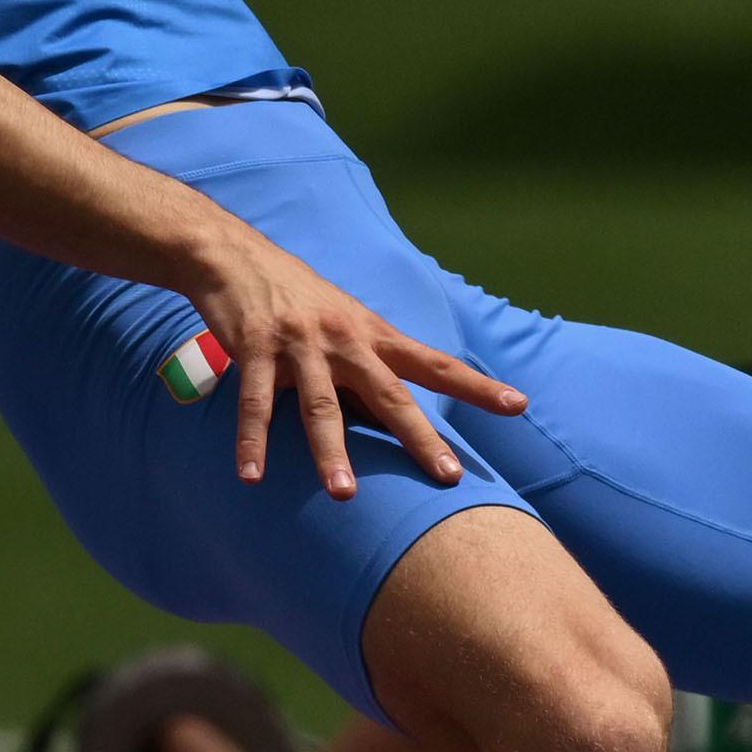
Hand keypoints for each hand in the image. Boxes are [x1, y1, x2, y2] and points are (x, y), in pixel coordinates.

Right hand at [176, 211, 524, 499]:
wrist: (234, 256)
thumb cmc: (296, 296)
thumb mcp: (345, 321)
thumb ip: (370, 365)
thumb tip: (397, 416)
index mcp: (372, 335)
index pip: (435, 363)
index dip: (476, 386)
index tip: (517, 405)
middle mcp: (345, 339)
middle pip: (390, 395)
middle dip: (420, 437)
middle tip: (446, 475)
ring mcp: (301, 344)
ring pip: (321, 407)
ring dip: (332, 452)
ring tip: (344, 494)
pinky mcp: (256, 348)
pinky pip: (256, 403)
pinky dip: (253, 442)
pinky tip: (252, 476)